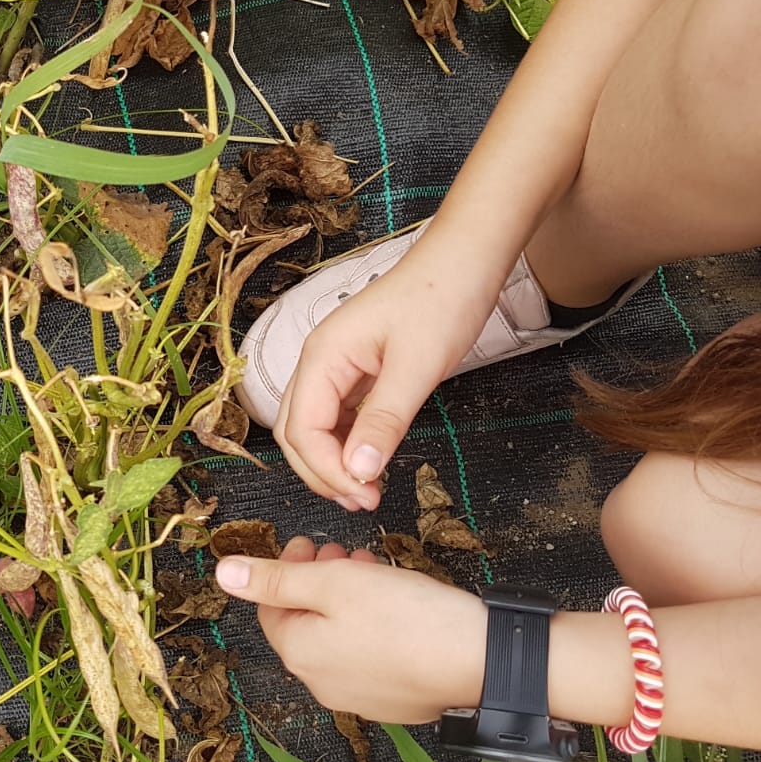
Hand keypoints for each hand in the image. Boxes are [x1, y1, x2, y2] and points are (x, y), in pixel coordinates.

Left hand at [215, 537, 486, 723]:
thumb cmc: (406, 618)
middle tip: (338, 553)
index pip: (271, 608)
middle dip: (315, 583)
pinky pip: (368, 658)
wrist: (480, 662)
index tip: (306, 543)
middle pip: (304, 624)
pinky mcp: (395, 701)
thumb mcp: (332, 582)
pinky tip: (395, 605)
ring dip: (343, 601)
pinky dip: (370, 627)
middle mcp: (322, 684)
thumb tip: (222, 575)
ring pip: (337, 639)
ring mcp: (360, 698)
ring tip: (369, 571)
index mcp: (299, 654)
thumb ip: (275, 578)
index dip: (284, 570)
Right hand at [276, 238, 500, 509]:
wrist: (465, 259)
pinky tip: (372, 461)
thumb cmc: (442, 299)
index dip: (327, 472)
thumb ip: (383, 422)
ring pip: (314, 426)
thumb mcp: (417, 367)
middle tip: (364, 502)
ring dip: (333, 462)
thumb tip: (359, 473)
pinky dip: (349, 444)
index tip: (365, 496)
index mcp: (322, 356)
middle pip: (296, 432)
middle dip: (322, 473)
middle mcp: (318, 361)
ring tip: (368, 490)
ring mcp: (335, 364)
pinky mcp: (356, 369)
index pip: (302, 431)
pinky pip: (338, 415)